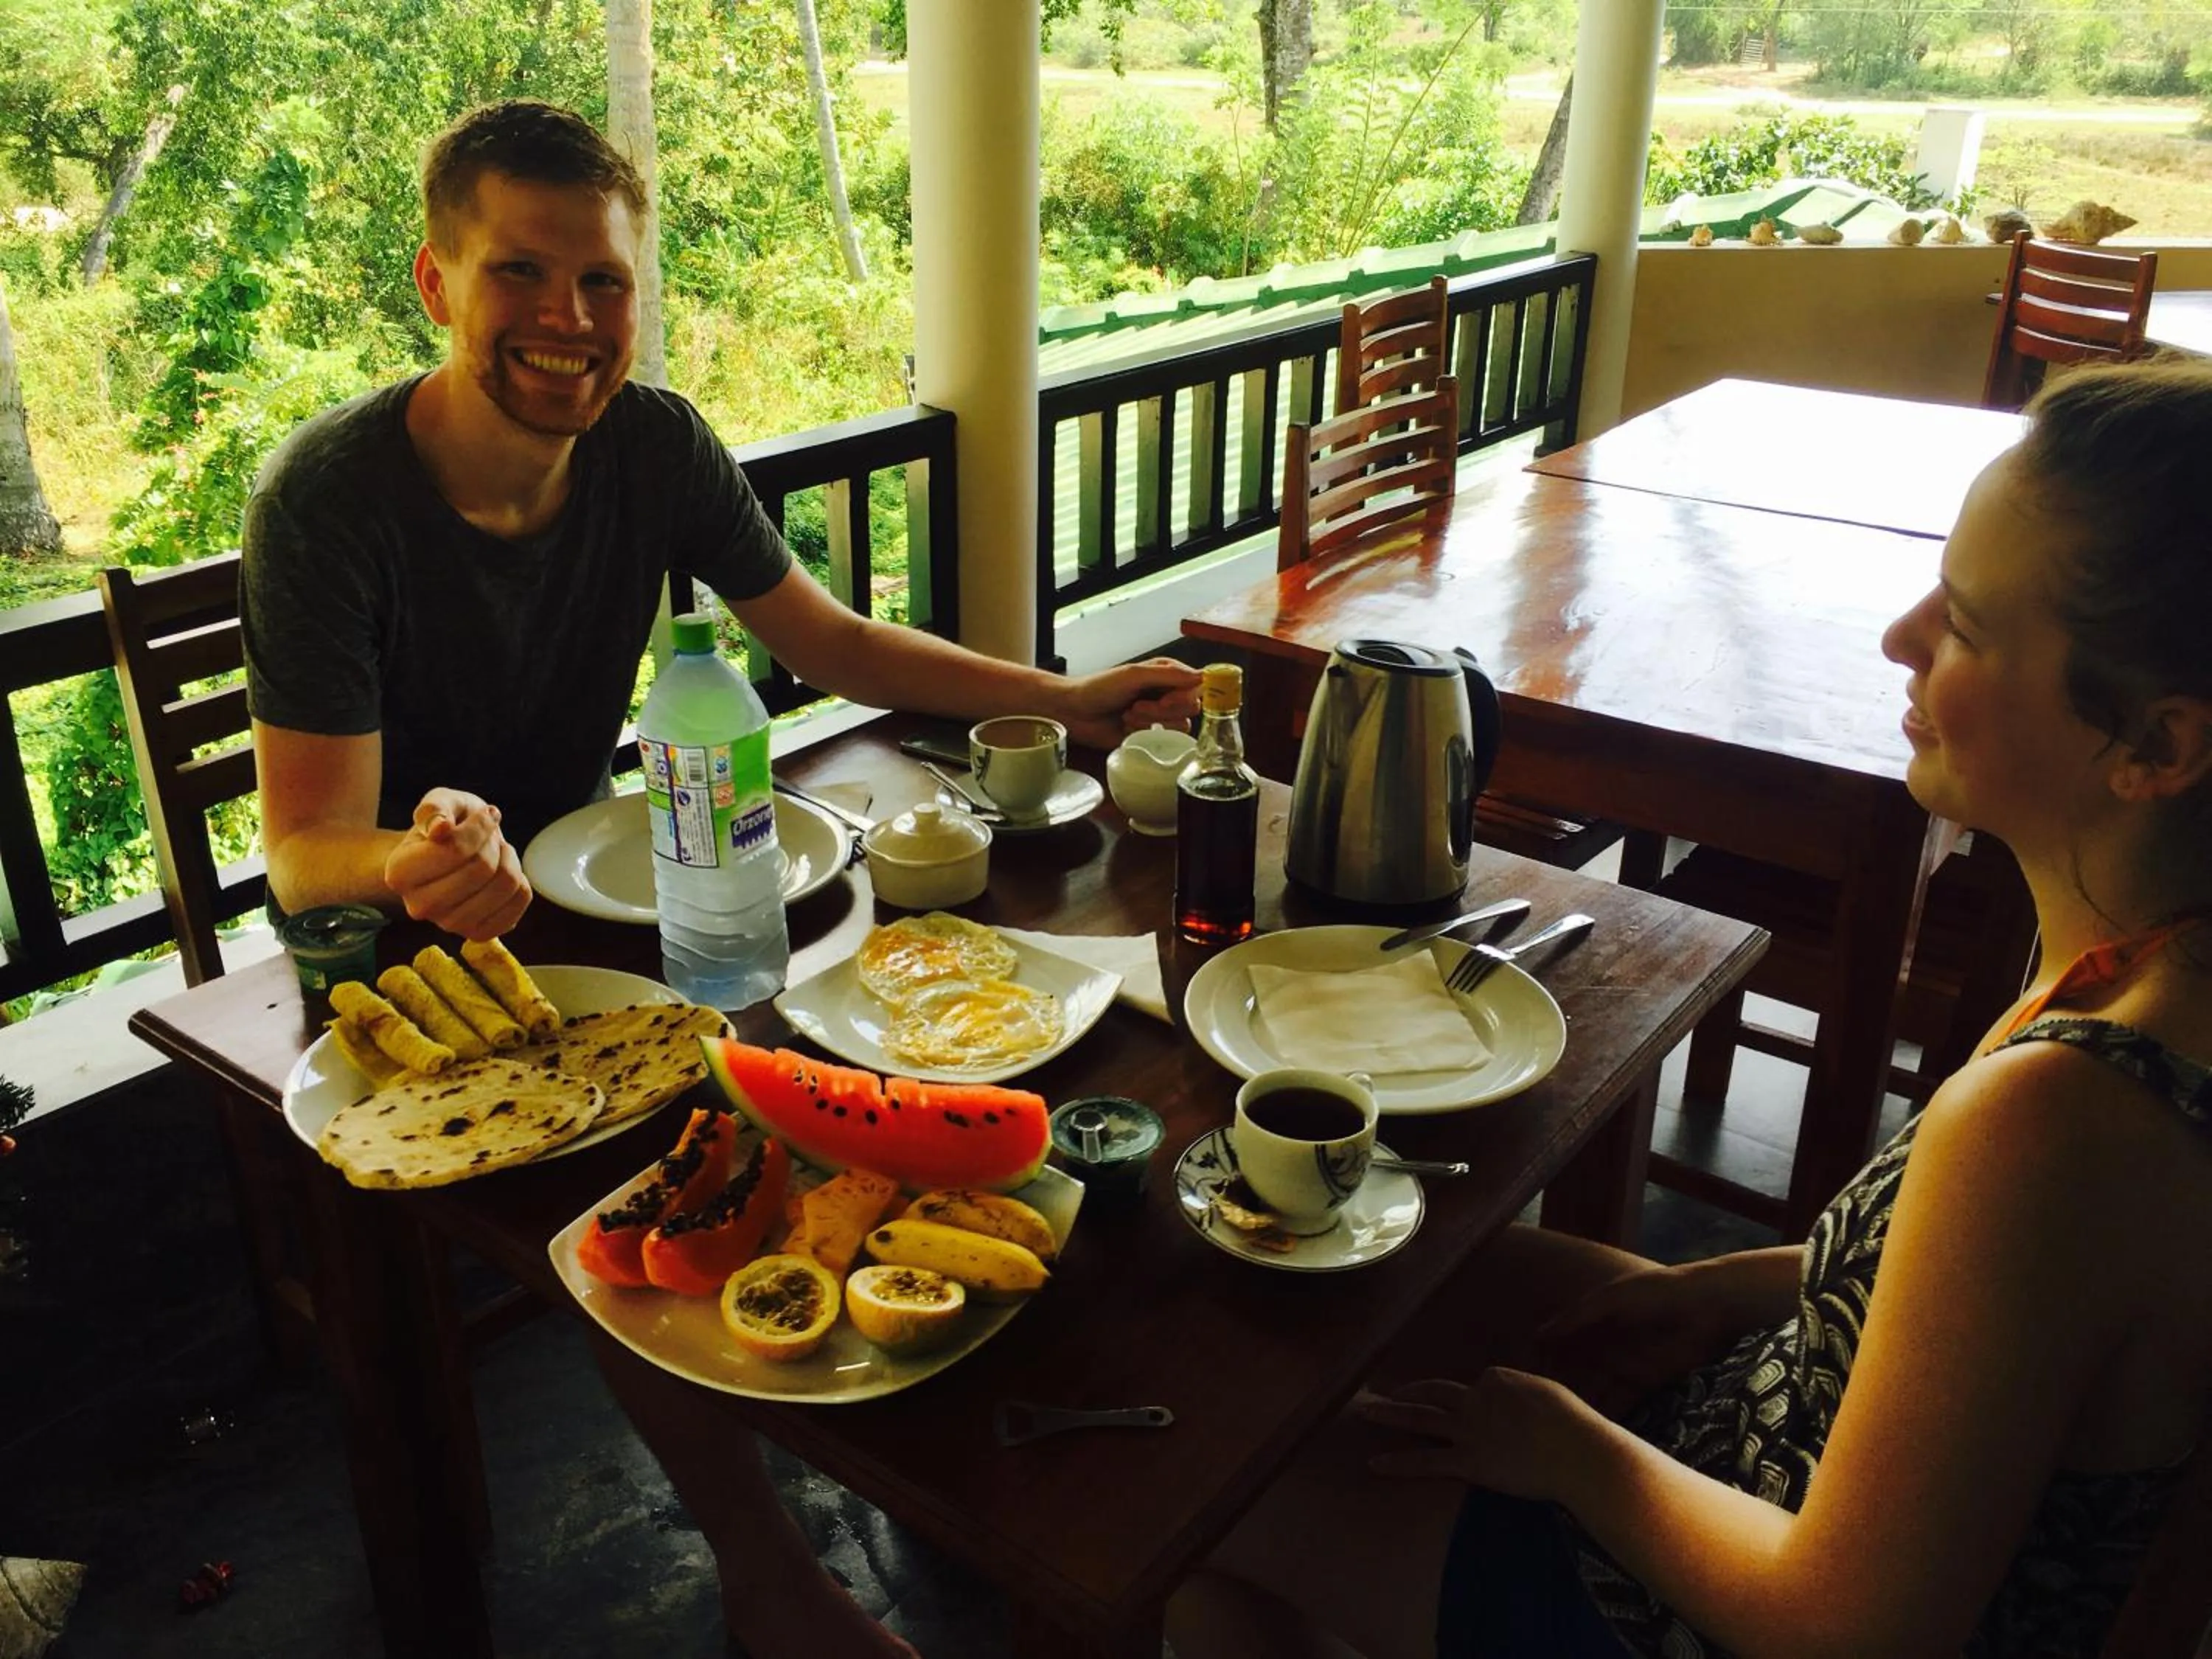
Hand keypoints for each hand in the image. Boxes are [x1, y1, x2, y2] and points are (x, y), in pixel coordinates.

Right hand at [381, 788, 531, 939]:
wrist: (450, 854)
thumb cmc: (445, 825)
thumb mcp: (439, 802)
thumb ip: (434, 808)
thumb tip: (440, 828)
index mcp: (400, 873)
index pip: (454, 849)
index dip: (479, 826)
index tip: (483, 815)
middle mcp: (419, 906)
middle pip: (482, 868)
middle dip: (492, 842)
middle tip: (487, 836)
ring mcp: (449, 925)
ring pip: (505, 884)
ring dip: (508, 858)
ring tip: (494, 852)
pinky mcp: (478, 933)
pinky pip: (520, 901)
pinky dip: (521, 880)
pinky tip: (501, 873)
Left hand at [1057, 658, 1201, 749]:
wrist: (1074, 712)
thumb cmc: (1100, 687)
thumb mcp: (1134, 675)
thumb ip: (1169, 675)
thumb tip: (1203, 675)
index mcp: (1166, 673)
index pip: (1196, 684)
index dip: (1184, 695)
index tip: (1165, 699)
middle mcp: (1168, 693)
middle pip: (1191, 706)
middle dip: (1162, 710)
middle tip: (1136, 706)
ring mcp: (1161, 716)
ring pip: (1180, 725)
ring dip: (1151, 721)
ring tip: (1128, 715)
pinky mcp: (1152, 735)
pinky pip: (1166, 740)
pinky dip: (1146, 734)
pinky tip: (1127, 728)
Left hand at [1357, 1369, 1594, 1500]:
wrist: (1578, 1453)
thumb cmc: (1576, 1427)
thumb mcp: (1550, 1395)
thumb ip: (1527, 1395)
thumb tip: (1522, 1402)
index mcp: (1498, 1379)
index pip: (1479, 1386)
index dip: (1481, 1400)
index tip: (1491, 1414)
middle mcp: (1476, 1399)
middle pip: (1434, 1391)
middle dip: (1407, 1392)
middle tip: (1383, 1393)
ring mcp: (1468, 1430)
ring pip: (1420, 1418)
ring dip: (1389, 1414)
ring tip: (1363, 1411)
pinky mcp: (1467, 1461)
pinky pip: (1425, 1459)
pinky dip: (1398, 1462)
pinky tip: (1374, 1463)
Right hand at [1533, 1263, 1741, 1419]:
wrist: (1711, 1307)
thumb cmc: (1659, 1292)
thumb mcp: (1613, 1297)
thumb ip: (1578, 1315)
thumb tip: (1538, 1335)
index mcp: (1594, 1317)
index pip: (1559, 1340)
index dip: (1542, 1357)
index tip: (1526, 1375)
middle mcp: (1606, 1343)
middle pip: (1573, 1368)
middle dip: (1557, 1384)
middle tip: (1539, 1406)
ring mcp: (1625, 1364)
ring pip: (1594, 1387)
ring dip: (1579, 1402)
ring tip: (1560, 1421)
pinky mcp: (1647, 1383)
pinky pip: (1621, 1401)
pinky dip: (1606, 1413)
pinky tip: (1590, 1426)